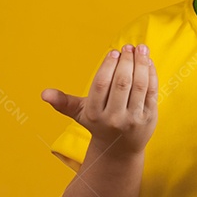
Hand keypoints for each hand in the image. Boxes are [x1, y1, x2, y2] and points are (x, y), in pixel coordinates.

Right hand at [41, 44, 158, 155]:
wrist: (119, 150)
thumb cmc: (99, 123)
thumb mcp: (80, 114)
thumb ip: (63, 102)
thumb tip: (44, 94)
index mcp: (95, 114)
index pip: (102, 84)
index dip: (108, 65)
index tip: (114, 52)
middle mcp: (114, 118)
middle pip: (122, 83)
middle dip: (126, 61)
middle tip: (128, 47)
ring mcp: (133, 119)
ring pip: (139, 85)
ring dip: (141, 63)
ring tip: (141, 49)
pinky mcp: (149, 118)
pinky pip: (151, 91)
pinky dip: (151, 73)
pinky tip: (148, 61)